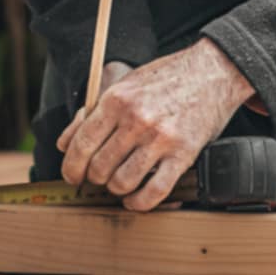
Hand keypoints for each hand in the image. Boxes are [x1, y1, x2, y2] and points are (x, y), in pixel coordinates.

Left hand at [57, 39, 254, 212]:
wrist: (211, 72)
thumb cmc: (165, 78)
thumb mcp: (124, 85)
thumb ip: (91, 113)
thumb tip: (64, 144)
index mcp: (117, 100)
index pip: (82, 144)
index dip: (71, 166)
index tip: (72, 176)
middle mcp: (136, 120)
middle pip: (99, 167)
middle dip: (94, 178)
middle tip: (98, 177)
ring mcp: (160, 139)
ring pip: (122, 182)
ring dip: (116, 189)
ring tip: (118, 183)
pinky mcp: (183, 154)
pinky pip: (155, 191)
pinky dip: (139, 202)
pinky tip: (135, 199)